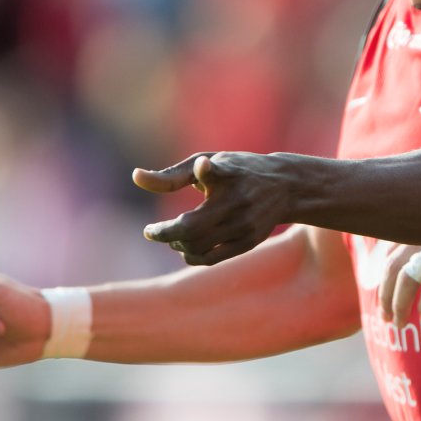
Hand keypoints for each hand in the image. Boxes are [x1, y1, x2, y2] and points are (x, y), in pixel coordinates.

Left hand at [134, 152, 289, 264]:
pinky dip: (191, 256)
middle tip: (151, 231)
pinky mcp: (249, 242)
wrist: (286, 186)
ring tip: (172, 237)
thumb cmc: (238, 170)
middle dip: (165, 233)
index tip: (159, 212)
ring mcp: (246, 225)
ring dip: (177, 244)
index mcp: (228, 175)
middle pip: (192, 228)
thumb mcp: (209, 162)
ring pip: (199, 247)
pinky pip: (211, 259)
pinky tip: (185, 247)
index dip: (198, 178)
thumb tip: (135, 177)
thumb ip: (172, 175)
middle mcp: (239, 201)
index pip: (210, 176)